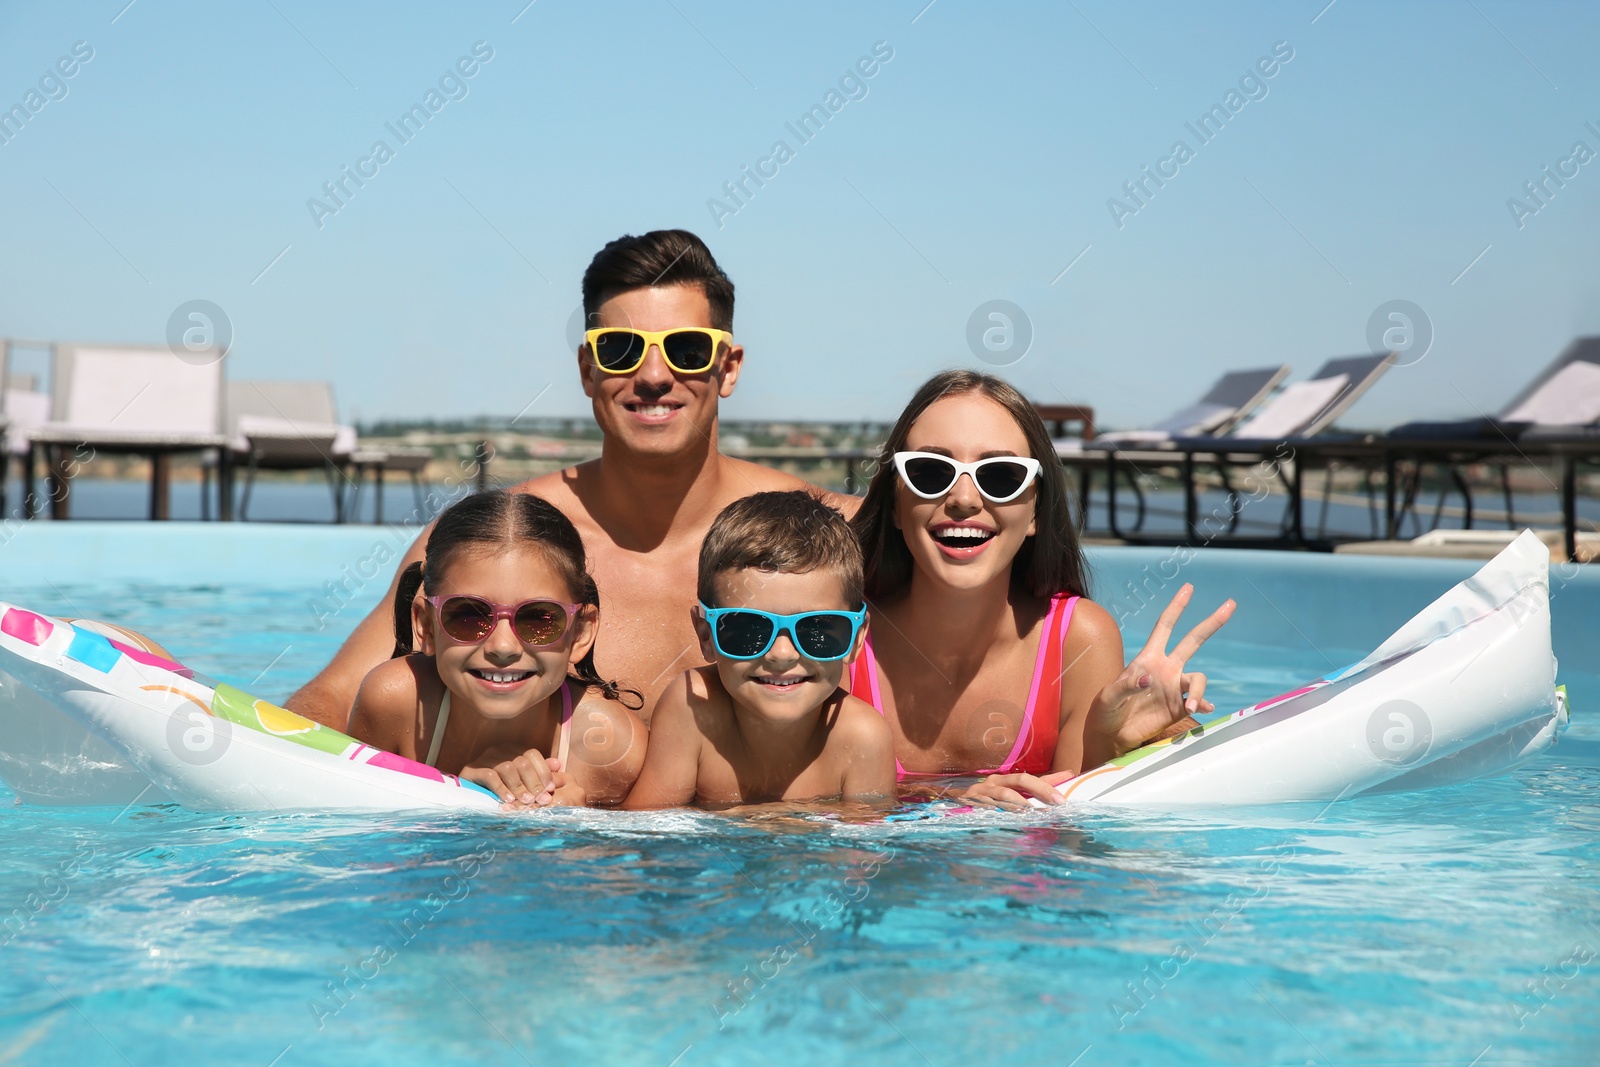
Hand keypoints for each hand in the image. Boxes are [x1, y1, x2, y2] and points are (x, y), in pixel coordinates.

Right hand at [461, 747, 565, 808]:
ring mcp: (485, 757)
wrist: (467, 792)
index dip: (543, 771)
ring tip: (525, 801)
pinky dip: (502, 788)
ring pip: (508, 768)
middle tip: (539, 800)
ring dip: (519, 787)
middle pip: (522, 762)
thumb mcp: (521, 779)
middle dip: (534, 783)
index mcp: (513, 749)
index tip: (550, 789)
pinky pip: (490, 776)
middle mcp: (500, 749)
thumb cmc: (500, 786)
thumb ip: (538, 772)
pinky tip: (508, 799)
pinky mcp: (472, 769)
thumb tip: (557, 765)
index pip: (532, 754)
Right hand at [960, 771, 1073, 810]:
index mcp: (1004, 780)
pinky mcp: (969, 805)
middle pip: (1020, 781)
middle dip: (1041, 790)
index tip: (1066, 795)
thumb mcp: (1010, 796)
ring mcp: (980, 794)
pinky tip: (1009, 820)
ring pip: (1003, 795)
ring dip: (1020, 803)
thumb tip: (1067, 776)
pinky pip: (986, 808)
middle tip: (1058, 803)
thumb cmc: (985, 804)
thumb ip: (1037, 788)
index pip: (1031, 779)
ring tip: (1035, 811)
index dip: (1049, 784)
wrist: (950, 807)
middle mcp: (992, 783)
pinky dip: (999, 813)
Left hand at [1088, 583, 1233, 761]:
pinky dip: (1202, 704)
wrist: (1111, 735)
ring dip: (1198, 692)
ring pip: (1199, 679)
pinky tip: (1201, 709)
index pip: (1165, 626)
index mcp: (1148, 658)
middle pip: (1193, 641)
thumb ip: (1127, 685)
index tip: (1188, 588)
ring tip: (1190, 707)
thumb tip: (1151, 679)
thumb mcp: (1108, 696)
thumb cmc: (1105, 711)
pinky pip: (1198, 702)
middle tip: (1230, 604)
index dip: (1176, 607)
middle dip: (1211, 623)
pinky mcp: (1179, 708)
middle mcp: (1166, 669)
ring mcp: (1174, 688)